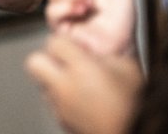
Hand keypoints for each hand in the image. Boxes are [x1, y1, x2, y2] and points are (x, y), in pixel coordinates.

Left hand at [25, 36, 142, 133]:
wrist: (130, 133)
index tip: (74, 46)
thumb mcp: (128, 70)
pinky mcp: (61, 122)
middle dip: (47, 59)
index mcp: (80, 67)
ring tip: (74, 84)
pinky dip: (61, 100)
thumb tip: (97, 52)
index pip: (54, 42)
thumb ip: (108, 55)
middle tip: (64, 62)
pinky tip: (80, 102)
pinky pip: (53, 104)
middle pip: (35, 62)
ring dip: (53, 81)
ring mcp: (60, 105)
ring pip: (42, 85)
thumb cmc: (132, 105)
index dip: (64, 42)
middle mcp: (64, 85)